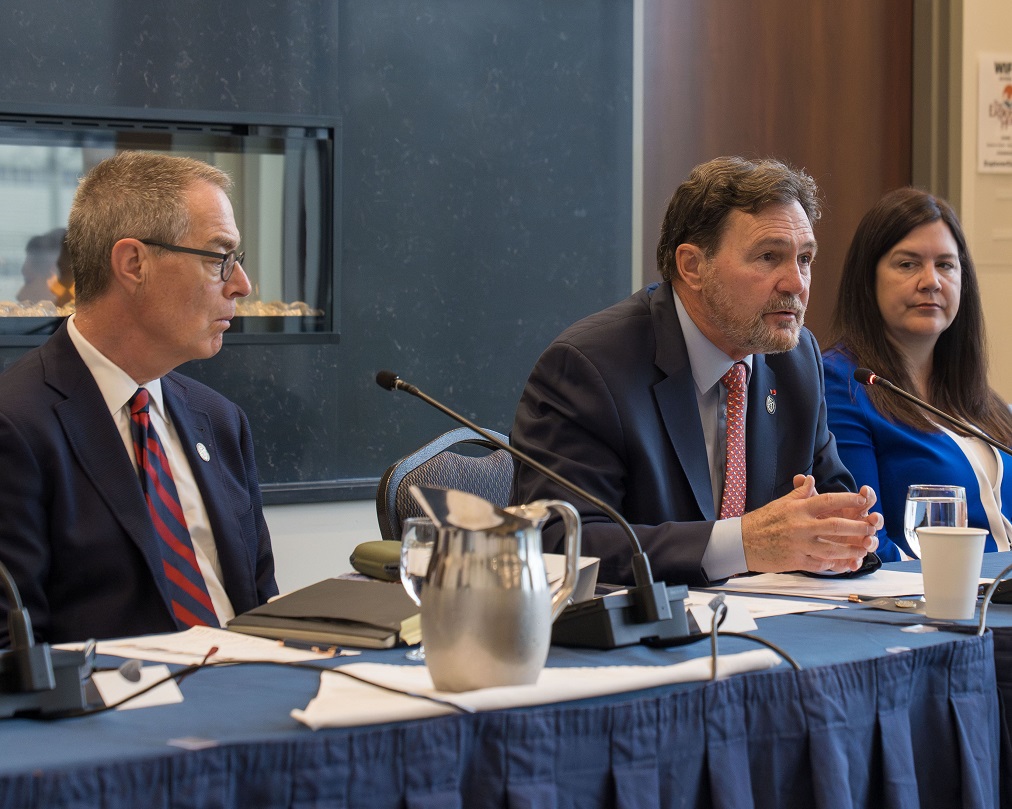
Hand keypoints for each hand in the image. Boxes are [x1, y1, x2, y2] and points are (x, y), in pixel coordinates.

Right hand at [741, 475, 880, 573]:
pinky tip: (843, 563)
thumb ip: (799, 494)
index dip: (849, 499)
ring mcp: (800, 545)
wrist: (742, 542)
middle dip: (858, 527)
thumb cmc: (761, 521)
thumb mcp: (781, 503)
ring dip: (851, 549)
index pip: (829, 500)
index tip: (864, 499)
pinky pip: (821, 564)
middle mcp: (801, 526)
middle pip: (837, 525)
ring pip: (833, 548)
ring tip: (863, 548)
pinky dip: (834, 564)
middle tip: (871, 527)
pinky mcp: (797, 561)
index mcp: (799, 509)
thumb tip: (810, 481)